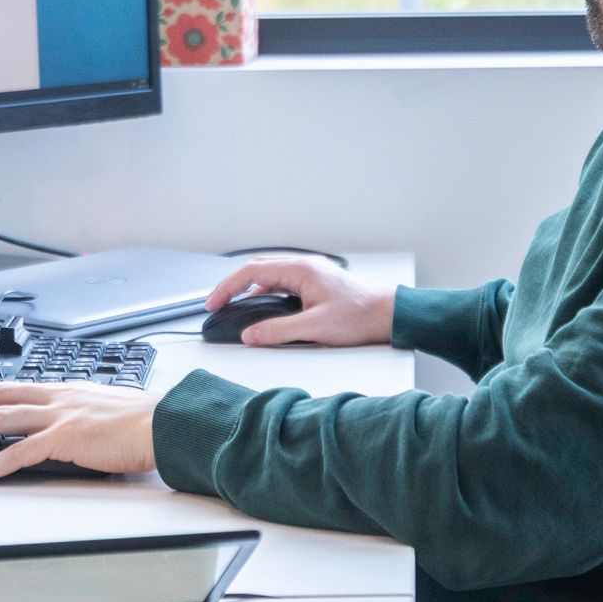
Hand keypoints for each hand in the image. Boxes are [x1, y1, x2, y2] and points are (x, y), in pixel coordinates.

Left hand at [0, 381, 154, 481]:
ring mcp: (59, 417)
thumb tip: (82, 433)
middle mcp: (59, 398)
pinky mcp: (62, 440)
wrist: (166, 424)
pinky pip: (16, 454)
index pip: (18, 389)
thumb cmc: (149, 423)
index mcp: (70, 391)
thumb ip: (89, 419)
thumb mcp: (111, 413)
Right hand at [203, 257, 392, 347]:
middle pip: (257, 269)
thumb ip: (279, 331)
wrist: (390, 315)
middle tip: (216, 304)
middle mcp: (304, 266)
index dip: (227, 288)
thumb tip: (250, 335)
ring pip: (270, 275)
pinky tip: (263, 308)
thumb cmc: (361, 317)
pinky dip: (266, 292)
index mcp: (301, 270)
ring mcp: (311, 274)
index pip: (252, 272)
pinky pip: (282, 283)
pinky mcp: (317, 284)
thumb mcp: (316, 328)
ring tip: (233, 306)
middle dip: (233, 286)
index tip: (212, 304)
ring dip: (249, 289)